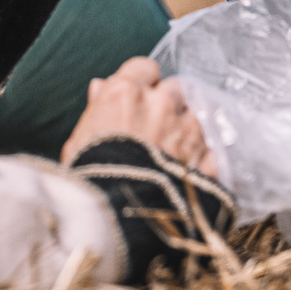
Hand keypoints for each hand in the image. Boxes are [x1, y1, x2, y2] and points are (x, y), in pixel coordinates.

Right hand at [60, 56, 215, 175]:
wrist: (118, 221)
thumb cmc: (90, 180)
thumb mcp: (80, 141)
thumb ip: (97, 108)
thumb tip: (101, 87)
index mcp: (127, 93)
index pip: (144, 68)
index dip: (141, 82)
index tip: (136, 97)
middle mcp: (163, 104)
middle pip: (174, 89)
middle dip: (167, 104)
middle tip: (154, 128)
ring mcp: (189, 131)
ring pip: (196, 116)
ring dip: (186, 129)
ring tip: (172, 154)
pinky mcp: (208, 160)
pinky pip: (211, 149)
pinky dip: (202, 158)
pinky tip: (188, 172)